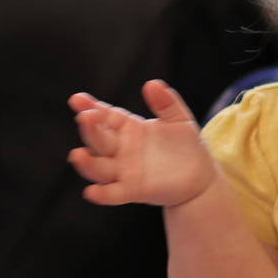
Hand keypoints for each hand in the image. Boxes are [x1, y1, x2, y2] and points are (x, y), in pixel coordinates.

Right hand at [67, 79, 216, 206]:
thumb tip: (152, 84)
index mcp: (129, 129)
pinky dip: (102, 194)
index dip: (90, 107)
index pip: (105, 116)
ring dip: (87, 163)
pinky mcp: (134, 191)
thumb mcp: (179, 119)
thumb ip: (166, 102)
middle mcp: (122, 150)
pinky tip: (91, 192)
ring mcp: (125, 171)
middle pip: (99, 139)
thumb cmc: (186, 146)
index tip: (77, 99)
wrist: (201, 178)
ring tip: (77, 155)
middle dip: (90, 129)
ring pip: (99, 168)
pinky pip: (113, 194)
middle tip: (85, 117)